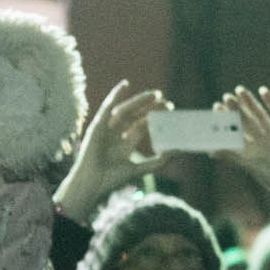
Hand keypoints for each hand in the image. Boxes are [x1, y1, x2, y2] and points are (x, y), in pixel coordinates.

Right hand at [55, 81, 173, 224]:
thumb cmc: (111, 179)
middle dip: (149, 107)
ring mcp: (106, 129)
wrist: (92, 184)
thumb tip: (177, 151)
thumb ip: (158, 161)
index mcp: (125, 144)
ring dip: (139, 100)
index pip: (142, 125)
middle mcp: (116, 134)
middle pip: (135, 115)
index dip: (155, 117)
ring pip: (125, 110)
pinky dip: (115, 95)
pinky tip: (125, 85)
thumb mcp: (139, 168)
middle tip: (164, 99)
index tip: (169, 110)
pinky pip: (107, 107)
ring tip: (154, 94)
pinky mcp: (97, 126)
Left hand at [214, 86, 269, 239]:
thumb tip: (209, 151)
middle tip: (226, 96)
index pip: (236, 132)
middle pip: (247, 122)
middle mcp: (262, 143)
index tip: (217, 106)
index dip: (227, 119)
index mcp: (251, 151)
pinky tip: (263, 90)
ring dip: (251, 103)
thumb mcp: (249, 164)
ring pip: (261, 116)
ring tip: (240, 90)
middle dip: (237, 109)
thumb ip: (231, 155)